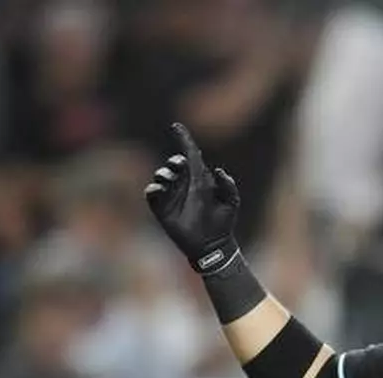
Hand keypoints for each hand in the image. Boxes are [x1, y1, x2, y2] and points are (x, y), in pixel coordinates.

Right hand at [144, 123, 240, 273]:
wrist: (213, 245)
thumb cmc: (223, 222)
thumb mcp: (231, 202)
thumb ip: (229, 186)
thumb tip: (219, 170)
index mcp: (200, 179)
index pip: (191, 155)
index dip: (184, 140)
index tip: (176, 126)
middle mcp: (184, 184)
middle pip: (174, 164)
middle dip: (174, 162)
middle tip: (178, 167)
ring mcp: (172, 196)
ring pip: (161, 177)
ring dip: (163, 174)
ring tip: (167, 179)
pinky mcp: (161, 208)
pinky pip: (152, 194)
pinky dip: (152, 190)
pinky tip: (158, 190)